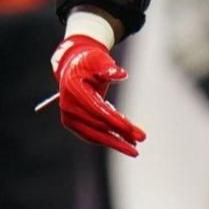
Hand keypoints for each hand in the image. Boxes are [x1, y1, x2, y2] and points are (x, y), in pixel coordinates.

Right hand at [51, 35, 145, 156]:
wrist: (74, 67)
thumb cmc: (89, 62)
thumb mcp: (99, 60)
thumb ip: (109, 68)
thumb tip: (122, 74)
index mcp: (73, 89)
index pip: (96, 109)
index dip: (115, 120)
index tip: (132, 129)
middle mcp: (67, 106)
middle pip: (97, 125)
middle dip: (120, 134)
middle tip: (141, 139)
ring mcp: (68, 117)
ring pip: (93, 135)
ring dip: (114, 142)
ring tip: (134, 148)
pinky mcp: (72, 123)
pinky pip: (90, 135)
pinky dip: (107, 140)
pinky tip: (123, 142)